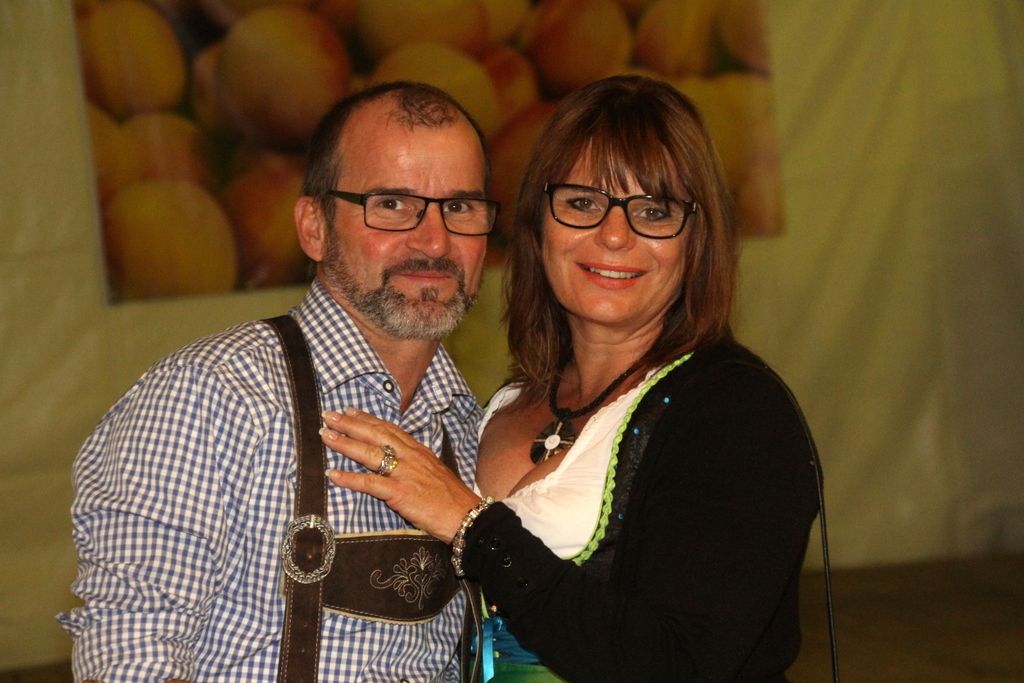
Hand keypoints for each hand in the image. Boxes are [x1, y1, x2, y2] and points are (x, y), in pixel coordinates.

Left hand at [320, 408, 480, 542]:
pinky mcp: (400, 493)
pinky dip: (349, 478)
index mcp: (418, 450)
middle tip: (328, 416)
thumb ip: (415, 462)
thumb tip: (399, 459)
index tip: (349, 411)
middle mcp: (410, 457)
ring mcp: (405, 473)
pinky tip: (332, 474)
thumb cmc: (450, 497)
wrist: (466, 515)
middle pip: (375, 435)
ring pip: (369, 453)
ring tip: (325, 436)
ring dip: (344, 443)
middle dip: (350, 424)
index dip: (367, 419)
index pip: (388, 429)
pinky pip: (369, 484)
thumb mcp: (434, 470)